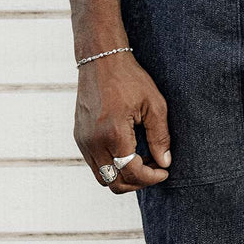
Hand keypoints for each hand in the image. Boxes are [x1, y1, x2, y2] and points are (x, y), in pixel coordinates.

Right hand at [74, 52, 171, 192]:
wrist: (101, 60)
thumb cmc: (130, 79)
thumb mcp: (154, 105)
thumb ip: (160, 137)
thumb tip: (164, 163)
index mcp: (113, 133)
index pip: (132, 173)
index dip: (151, 178)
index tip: (164, 171)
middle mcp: (93, 141)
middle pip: (115, 183)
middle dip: (138, 182)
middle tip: (155, 169)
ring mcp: (83, 141)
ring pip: (103, 177)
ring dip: (124, 176)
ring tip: (142, 160)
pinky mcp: (79, 137)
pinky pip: (95, 164)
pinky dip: (113, 166)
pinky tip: (128, 152)